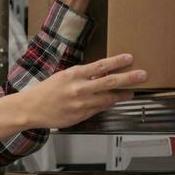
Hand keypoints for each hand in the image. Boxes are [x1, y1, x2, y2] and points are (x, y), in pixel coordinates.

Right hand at [0, 54, 146, 132]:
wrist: (32, 108)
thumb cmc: (48, 91)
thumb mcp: (64, 76)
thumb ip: (83, 75)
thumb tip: (103, 73)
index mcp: (74, 75)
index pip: (100, 66)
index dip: (117, 62)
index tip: (130, 58)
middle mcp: (79, 88)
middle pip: (109, 82)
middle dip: (129, 78)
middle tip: (142, 75)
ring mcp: (81, 104)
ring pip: (107, 99)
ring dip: (122, 95)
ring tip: (131, 92)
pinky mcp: (80, 116)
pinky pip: (98, 109)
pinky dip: (106, 105)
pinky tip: (112, 101)